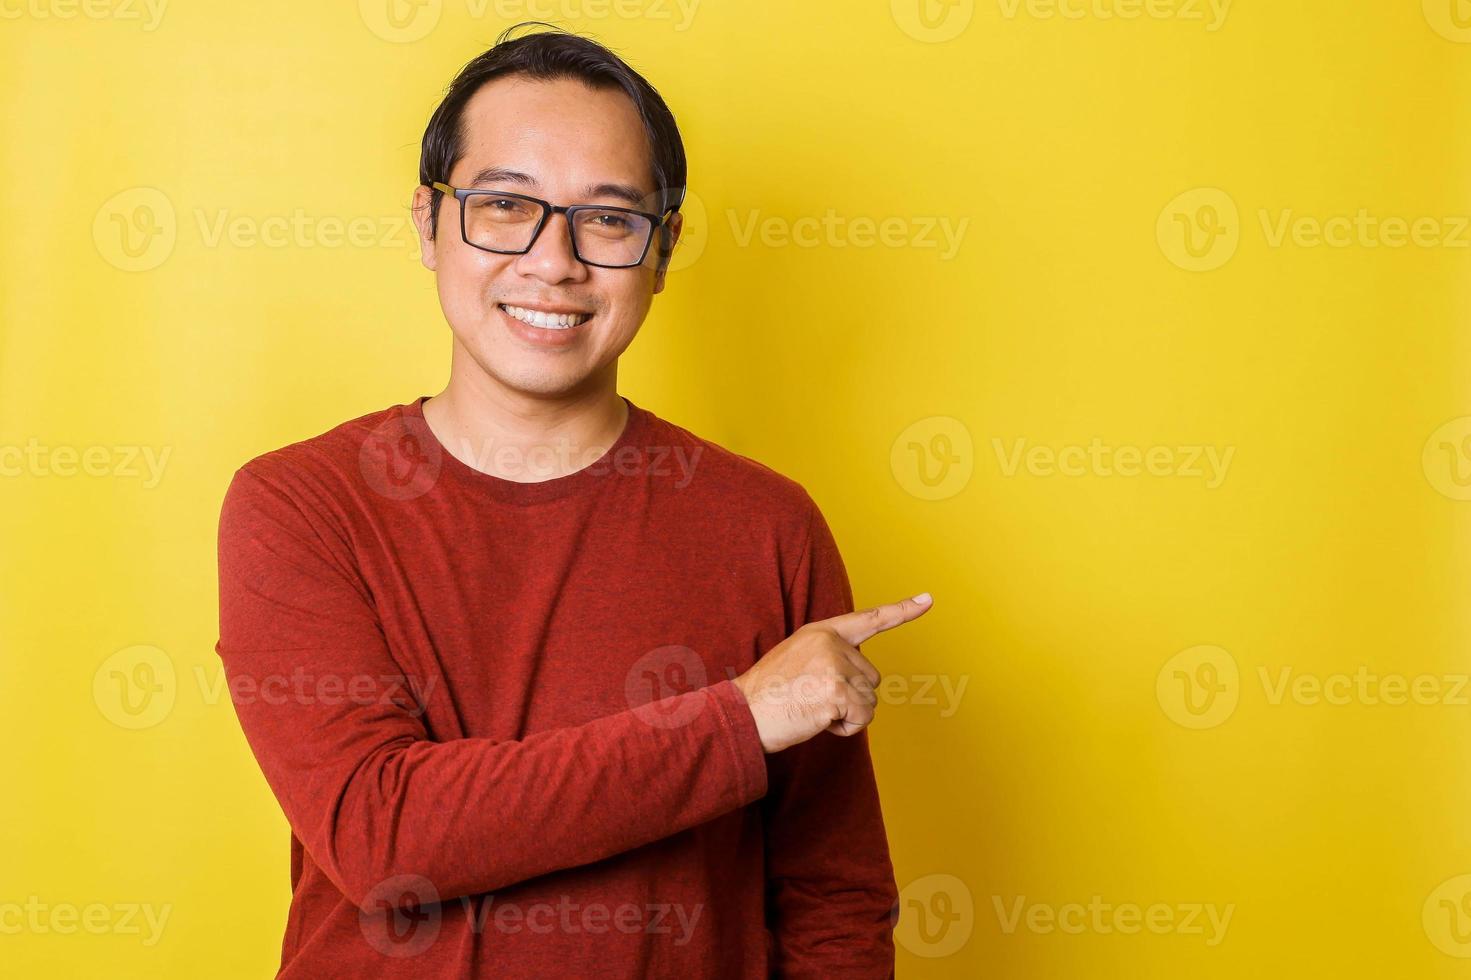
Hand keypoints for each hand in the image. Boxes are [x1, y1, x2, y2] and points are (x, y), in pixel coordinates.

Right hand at [731, 593, 932, 753]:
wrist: (742, 715)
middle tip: (813, 699)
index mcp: (821, 632)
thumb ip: (830, 657)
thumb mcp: (797, 660)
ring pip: (870, 701)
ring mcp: (834, 667)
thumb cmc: (767, 695)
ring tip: (811, 709)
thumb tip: (861, 675)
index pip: (868, 619)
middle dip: (851, 697)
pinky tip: (818, 720)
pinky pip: (862, 719)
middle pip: (871, 678)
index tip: (928, 600)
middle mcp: (831, 644)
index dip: (902, 610)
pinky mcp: (837, 693)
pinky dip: (846, 728)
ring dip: (847, 715)